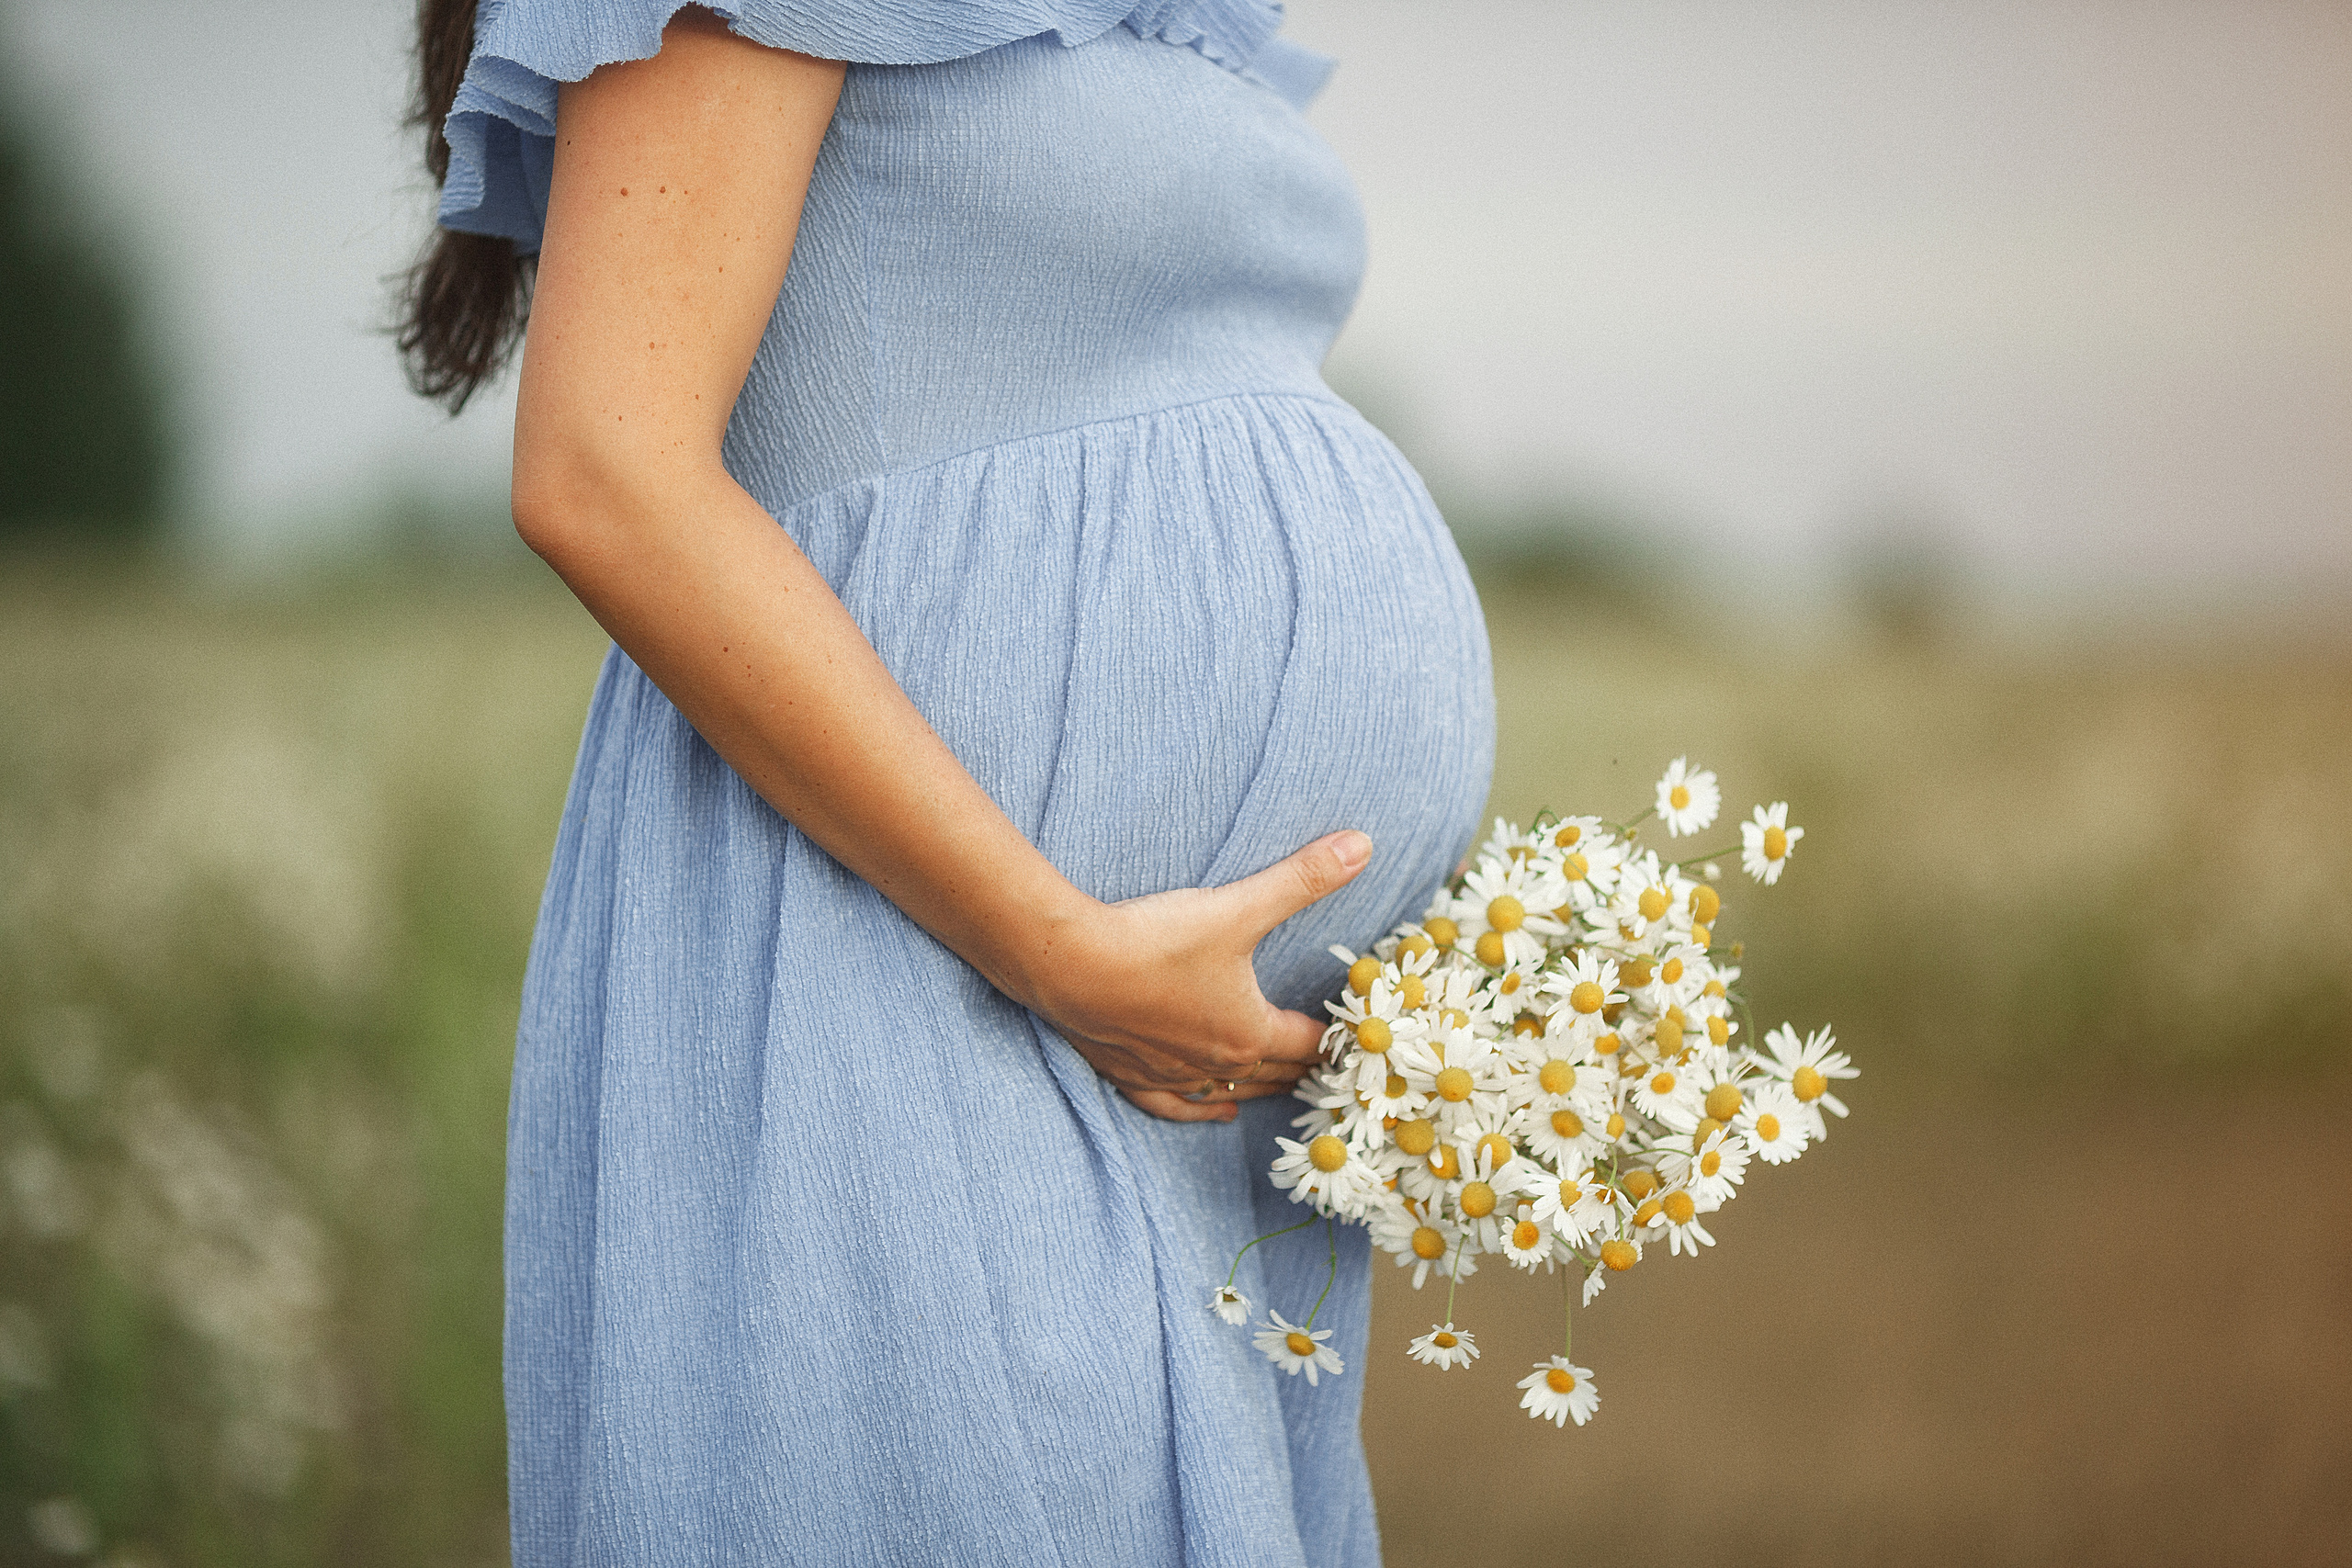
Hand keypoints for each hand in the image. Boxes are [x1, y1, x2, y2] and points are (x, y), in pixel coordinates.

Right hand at [1019, 830, 1372, 1122]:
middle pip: (1276, 1073)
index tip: (1352, 1038)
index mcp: (1250, 1032)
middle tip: (1330, 1065)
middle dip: (1304, 1067)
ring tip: (1285, 1085)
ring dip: (1261, 1088)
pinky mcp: (1130, 1075)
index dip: (1334, 1038)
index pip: (1309, 1043)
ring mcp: (1171, 1075)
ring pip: (1230, 1091)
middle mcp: (1216, 1063)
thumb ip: (1302, 879)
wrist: (1070, 966)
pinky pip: (1174, 1106)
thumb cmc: (1156, 940)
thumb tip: (1362, 846)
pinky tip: (1217, 1110)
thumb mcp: (1239, 906)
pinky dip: (1200, 1109)